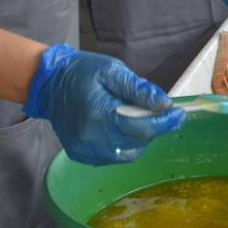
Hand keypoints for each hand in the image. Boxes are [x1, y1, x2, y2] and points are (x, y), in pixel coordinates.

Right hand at [24, 44, 184, 164]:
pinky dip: (125, 145)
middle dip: (155, 127)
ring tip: (139, 118)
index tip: (178, 114)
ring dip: (141, 138)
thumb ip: (138, 89)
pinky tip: (123, 128)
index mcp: (98, 114)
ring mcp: (85, 149)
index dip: (165, 122)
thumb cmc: (81, 72)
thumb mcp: (112, 70)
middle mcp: (91, 137)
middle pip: (138, 141)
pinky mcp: (81, 155)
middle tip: (162, 112)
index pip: (142, 126)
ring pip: (128, 153)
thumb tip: (163, 104)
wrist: (49, 84)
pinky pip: (114, 157)